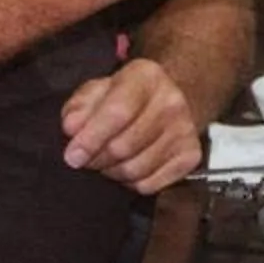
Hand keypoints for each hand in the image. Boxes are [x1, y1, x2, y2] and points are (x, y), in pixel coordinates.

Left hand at [61, 58, 202, 192]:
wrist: (170, 101)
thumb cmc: (127, 97)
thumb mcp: (98, 91)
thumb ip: (79, 107)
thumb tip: (72, 128)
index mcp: (146, 77)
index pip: (117, 113)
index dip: (91, 138)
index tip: (72, 156)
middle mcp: (172, 102)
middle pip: (124, 146)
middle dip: (97, 159)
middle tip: (88, 158)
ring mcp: (185, 131)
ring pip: (135, 169)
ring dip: (113, 172)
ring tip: (109, 161)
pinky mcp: (191, 156)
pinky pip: (150, 185)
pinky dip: (131, 183)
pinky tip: (129, 166)